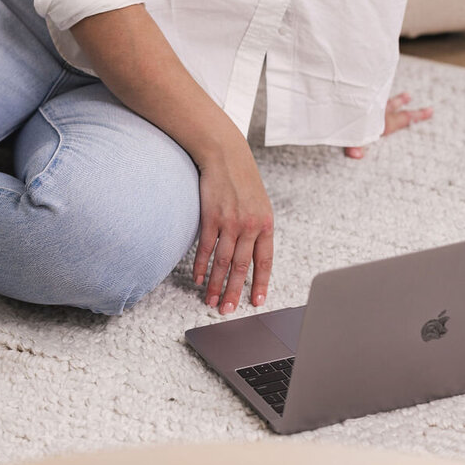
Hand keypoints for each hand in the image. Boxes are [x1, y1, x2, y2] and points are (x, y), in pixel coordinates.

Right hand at [192, 137, 273, 314]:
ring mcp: (230, 222)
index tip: (256, 302)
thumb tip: (254, 254)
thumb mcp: (259, 203)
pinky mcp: (211, 217)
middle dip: (234, 292)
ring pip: (223, 263)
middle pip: (242, 267)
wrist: (225, 153)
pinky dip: (201, 266)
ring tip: (211, 301)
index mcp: (266, 224)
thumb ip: (258, 228)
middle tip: (228, 311)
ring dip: (216, 285)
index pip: (264, 261)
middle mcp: (250, 225)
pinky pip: (207, 249)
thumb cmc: (242, 178)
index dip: (260, 284)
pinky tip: (199, 279)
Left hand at [344, 90, 432, 157]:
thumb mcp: (351, 137)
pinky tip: (369, 85)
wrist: (338, 93)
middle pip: (394, 105)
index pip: (404, 118)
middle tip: (409, 95)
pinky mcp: (358, 93)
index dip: (418, 115)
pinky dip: (372, 89)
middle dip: (402, 102)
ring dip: (389, 95)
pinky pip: (369, 91)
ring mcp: (368, 100)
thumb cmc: (346, 118)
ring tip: (395, 91)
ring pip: (382, 96)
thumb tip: (356, 155)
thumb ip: (354, 146)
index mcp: (381, 121)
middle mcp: (377, 109)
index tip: (431, 110)